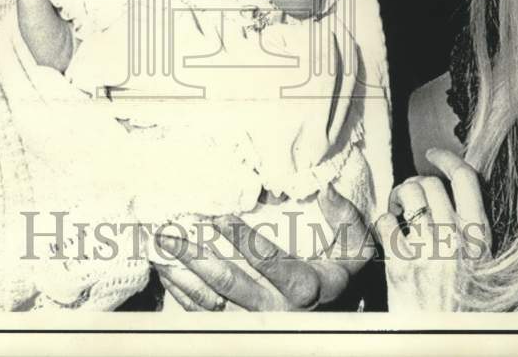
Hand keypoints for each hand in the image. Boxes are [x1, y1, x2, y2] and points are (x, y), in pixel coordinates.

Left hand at [154, 184, 374, 310]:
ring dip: (182, 275)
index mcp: (304, 286)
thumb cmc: (341, 275)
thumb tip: (326, 189)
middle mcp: (276, 310)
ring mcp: (255, 323)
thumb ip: (346, 219)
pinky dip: (182, 294)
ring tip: (160, 249)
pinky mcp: (239, 328)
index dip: (242, 238)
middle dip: (196, 256)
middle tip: (171, 232)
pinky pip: (205, 314)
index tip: (218, 216)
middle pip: (229, 283)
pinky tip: (166, 273)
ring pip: (211, 302)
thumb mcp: (357, 248)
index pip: (268, 260)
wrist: (337, 319)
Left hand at [374, 149, 490, 312]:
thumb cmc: (465, 306)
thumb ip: (472, 231)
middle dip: (415, 183)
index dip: (447, 158)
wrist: (447, 342)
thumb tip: (457, 194)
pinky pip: (386, 221)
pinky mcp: (401, 265)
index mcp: (481, 239)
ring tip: (398, 209)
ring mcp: (428, 251)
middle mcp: (457, 241)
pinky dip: (384, 220)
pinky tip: (389, 233)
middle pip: (430, 183)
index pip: (467, 178)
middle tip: (410, 197)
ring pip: (407, 194)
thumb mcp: (484, 265)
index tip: (433, 154)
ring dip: (398, 195)